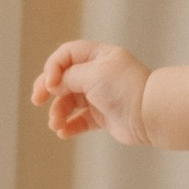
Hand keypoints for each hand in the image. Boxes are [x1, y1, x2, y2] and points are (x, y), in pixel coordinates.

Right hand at [31, 39, 151, 142]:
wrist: (151, 114)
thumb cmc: (126, 88)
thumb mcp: (93, 74)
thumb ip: (69, 77)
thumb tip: (53, 85)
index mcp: (98, 56)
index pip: (66, 55)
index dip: (53, 67)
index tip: (50, 84)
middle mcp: (98, 74)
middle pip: (64, 79)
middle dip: (48, 90)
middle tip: (37, 101)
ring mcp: (100, 95)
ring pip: (69, 102)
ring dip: (58, 112)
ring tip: (56, 125)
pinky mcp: (103, 116)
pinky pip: (80, 120)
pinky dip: (70, 126)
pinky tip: (63, 133)